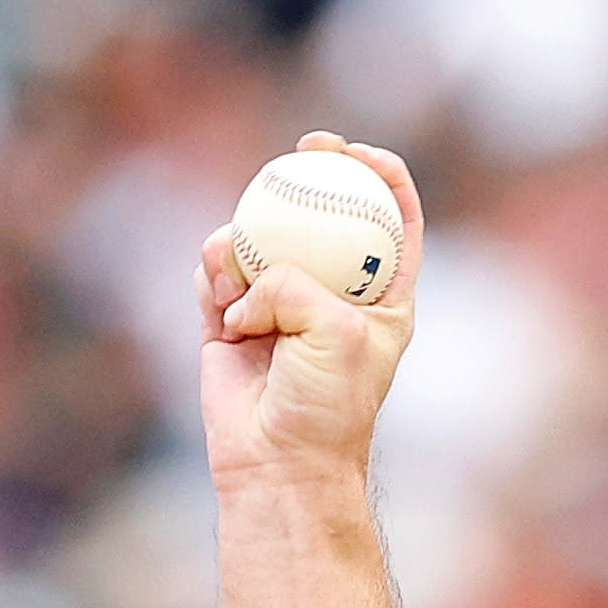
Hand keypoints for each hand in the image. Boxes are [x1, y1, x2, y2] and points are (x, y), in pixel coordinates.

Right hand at [196, 133, 424, 490]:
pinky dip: (214, 278)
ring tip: (241, 285)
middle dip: (314, 171)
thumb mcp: (338, 332)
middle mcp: (331, 295)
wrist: (278, 460)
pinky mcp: (228, 318)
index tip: (362, 153)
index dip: (385, 179)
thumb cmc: (327, 404)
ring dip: (246, 246)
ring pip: (258, 239)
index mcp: (381, 299)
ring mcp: (277, 303)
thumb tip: (253, 271)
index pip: (394, 223)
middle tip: (304, 147)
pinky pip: (214, 273)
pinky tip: (220, 303)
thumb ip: (300, 284)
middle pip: (323, 214)